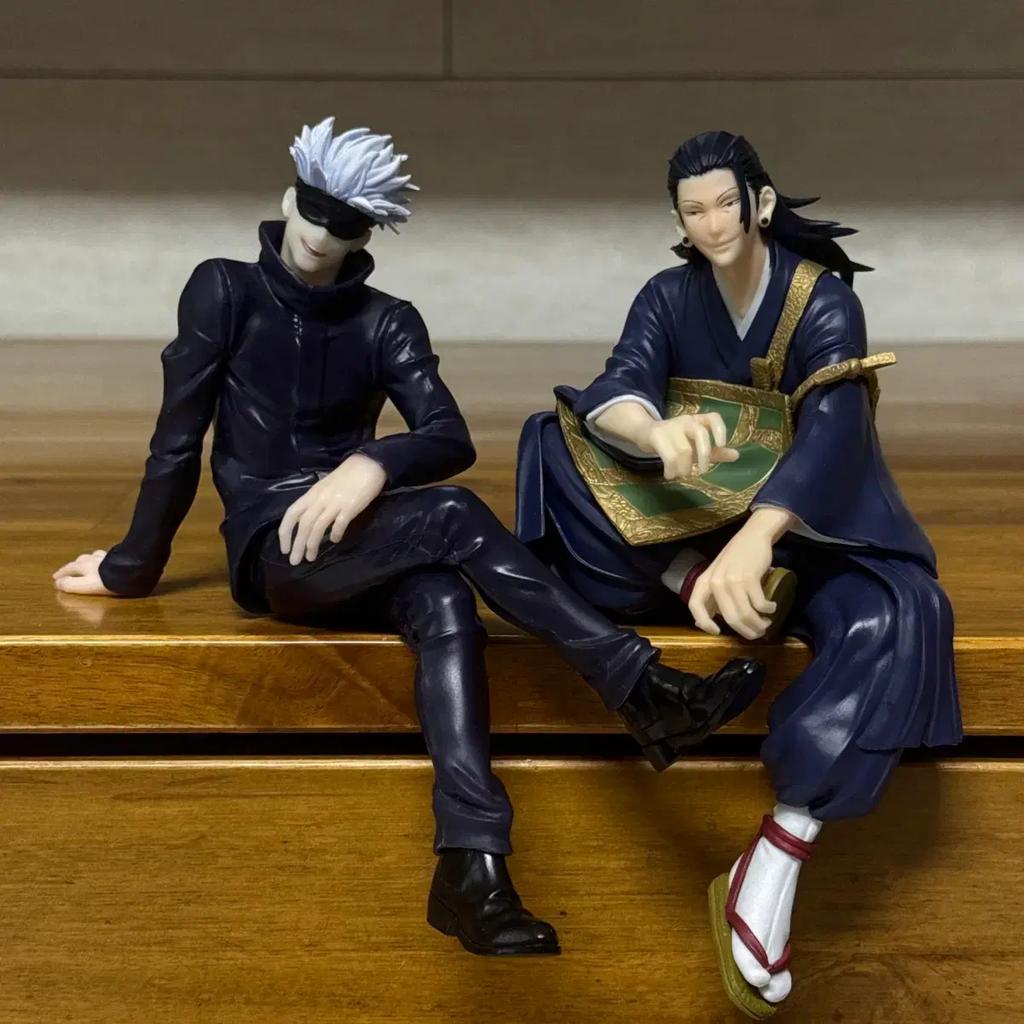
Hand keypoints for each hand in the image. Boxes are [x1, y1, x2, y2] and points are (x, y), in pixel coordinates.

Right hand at [52, 550, 116, 595]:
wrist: (135, 570)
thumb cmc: (111, 581)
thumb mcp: (88, 586)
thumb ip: (72, 585)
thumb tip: (58, 583)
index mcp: (86, 566)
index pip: (70, 569)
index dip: (62, 574)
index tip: (55, 578)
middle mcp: (95, 559)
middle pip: (80, 561)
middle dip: (71, 567)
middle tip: (65, 571)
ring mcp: (108, 556)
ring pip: (93, 556)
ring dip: (86, 560)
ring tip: (83, 562)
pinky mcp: (121, 556)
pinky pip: (107, 555)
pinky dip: (101, 558)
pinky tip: (106, 559)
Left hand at [278, 453, 386, 565]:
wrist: (368, 464)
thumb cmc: (347, 475)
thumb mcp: (325, 486)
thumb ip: (317, 501)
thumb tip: (310, 520)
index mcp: (312, 493)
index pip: (292, 513)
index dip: (285, 532)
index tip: (285, 548)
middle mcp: (320, 499)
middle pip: (303, 524)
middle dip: (297, 545)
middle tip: (294, 561)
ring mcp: (335, 503)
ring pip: (317, 527)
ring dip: (312, 544)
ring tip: (310, 558)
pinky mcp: (350, 507)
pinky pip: (339, 524)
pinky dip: (335, 534)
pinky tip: (334, 540)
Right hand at [641, 412, 738, 480]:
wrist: (646, 433)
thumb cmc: (676, 442)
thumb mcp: (696, 446)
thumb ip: (715, 452)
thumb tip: (736, 456)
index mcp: (699, 421)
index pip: (713, 417)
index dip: (720, 429)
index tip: (721, 444)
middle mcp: (686, 421)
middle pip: (700, 433)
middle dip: (704, 455)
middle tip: (703, 471)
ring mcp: (671, 427)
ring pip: (684, 450)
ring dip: (684, 468)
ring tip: (682, 475)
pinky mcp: (657, 435)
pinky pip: (669, 456)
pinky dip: (672, 470)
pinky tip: (670, 475)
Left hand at [688, 507, 796, 639]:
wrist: (752, 536)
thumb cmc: (735, 559)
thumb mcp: (717, 576)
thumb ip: (711, 597)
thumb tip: (702, 623)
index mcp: (704, 582)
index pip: (695, 606)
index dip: (704, 623)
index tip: (717, 632)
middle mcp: (716, 582)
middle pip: (729, 618)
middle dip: (746, 631)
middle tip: (757, 633)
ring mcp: (732, 580)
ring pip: (746, 614)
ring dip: (759, 624)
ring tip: (766, 623)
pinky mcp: (750, 578)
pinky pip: (760, 604)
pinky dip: (768, 609)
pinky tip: (772, 607)